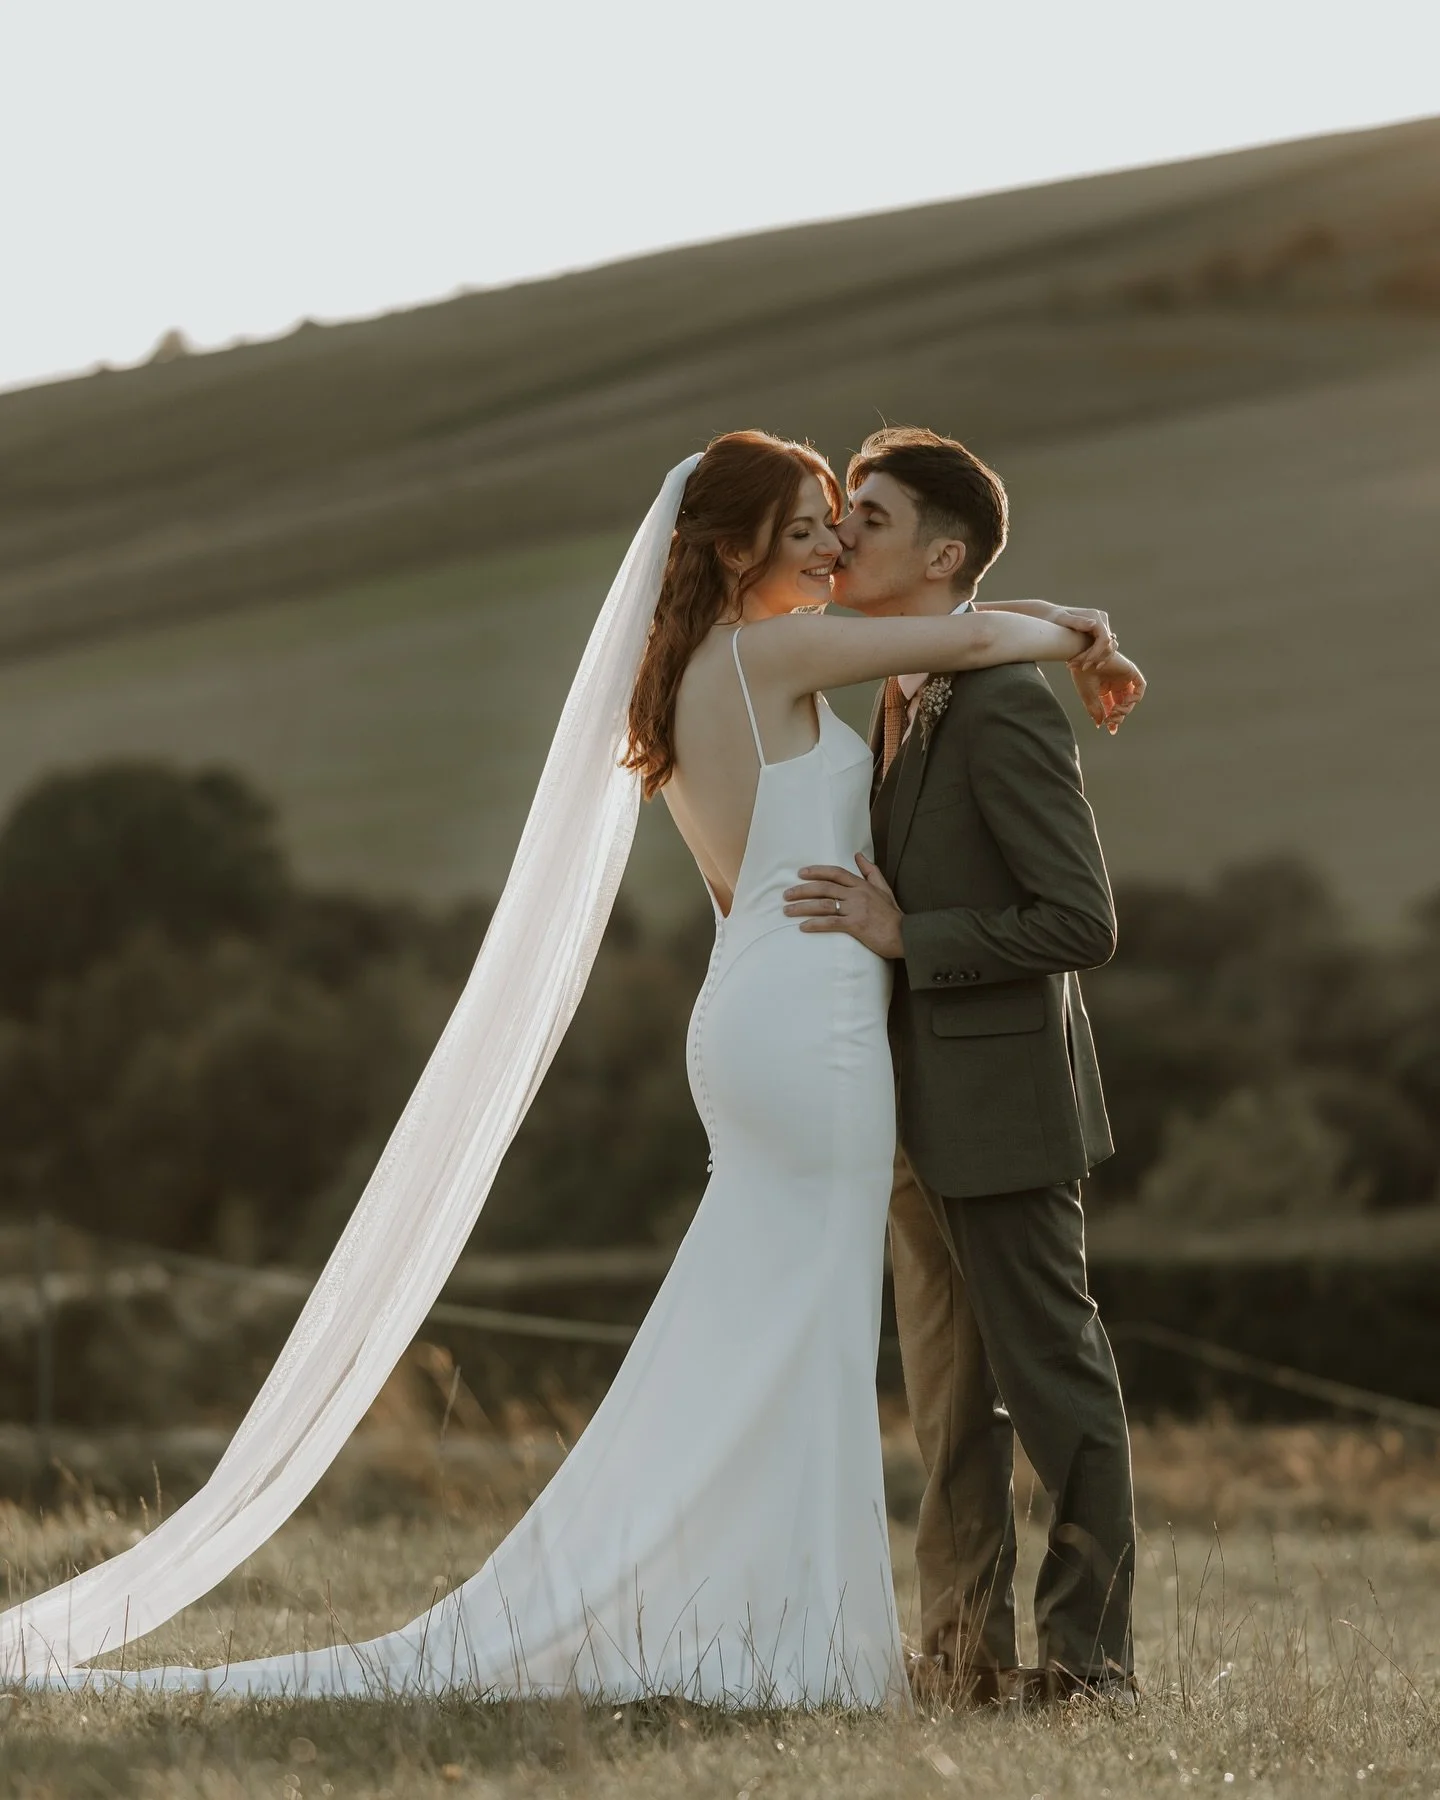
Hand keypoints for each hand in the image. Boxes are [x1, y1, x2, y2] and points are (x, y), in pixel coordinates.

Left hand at [783, 854, 904, 957]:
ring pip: (823, 904)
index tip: (801, 873)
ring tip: (787, 910)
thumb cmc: (893, 915)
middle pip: (824, 887)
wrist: (906, 935)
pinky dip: (815, 924)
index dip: (817, 871)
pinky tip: (803, 927)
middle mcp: (857, 894)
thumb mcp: (884, 889)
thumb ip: (870, 872)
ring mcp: (856, 909)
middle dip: (802, 890)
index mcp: (862, 885)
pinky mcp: (855, 925)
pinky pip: (830, 922)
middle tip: (786, 894)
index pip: (836, 873)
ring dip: (802, 907)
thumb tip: (859, 855)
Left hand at [1053, 605, 1115, 670]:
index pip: (1104, 639)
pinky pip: (1104, 649)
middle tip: (1075, 667)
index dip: (1096, 654)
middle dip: (1093, 659)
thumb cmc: (1053, 617)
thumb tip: (1094, 624)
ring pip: (1108, 649)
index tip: (1084, 665)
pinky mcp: (1099, 634)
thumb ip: (1077, 621)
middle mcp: (1102, 620)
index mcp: (1096, 616)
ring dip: (1095, 661)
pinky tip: (1083, 665)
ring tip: (1077, 667)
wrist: (1050, 616)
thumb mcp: (1062, 619)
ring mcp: (1102, 627)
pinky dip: (1096, 659)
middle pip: (1107, 646)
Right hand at [1070, 651, 1146, 734]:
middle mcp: (1114, 683)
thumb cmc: (1082, 673)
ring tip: (1116, 711)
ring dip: (1126, 709)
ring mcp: (1123, 677)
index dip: (1113, 719)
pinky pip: (1140, 686)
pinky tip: (1126, 701)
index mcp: (1103, 689)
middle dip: (1119, 715)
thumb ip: (1095, 709)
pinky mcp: (1130, 670)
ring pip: (1131, 699)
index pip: (1111, 707)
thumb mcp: (1088, 696)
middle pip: (1122, 705)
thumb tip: (1101, 724)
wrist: (1082, 655)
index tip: (1111, 730)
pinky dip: (1136, 696)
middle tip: (1112, 720)